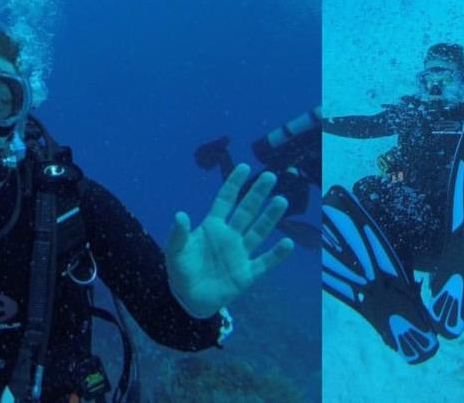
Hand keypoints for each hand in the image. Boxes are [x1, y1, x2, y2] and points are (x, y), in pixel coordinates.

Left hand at [165, 165, 292, 318]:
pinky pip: (264, 262)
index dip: (234, 183)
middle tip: (270, 176)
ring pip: (258, 232)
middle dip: (257, 194)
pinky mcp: (246, 275)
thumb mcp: (175, 250)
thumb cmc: (181, 269)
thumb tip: (180, 214)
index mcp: (212, 226)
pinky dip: (276, 255)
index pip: (225, 200)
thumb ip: (178, 233)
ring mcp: (240, 254)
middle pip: (246, 211)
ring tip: (281, 201)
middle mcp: (230, 236)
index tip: (244, 166)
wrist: (188, 298)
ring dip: (269, 217)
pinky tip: (287, 244)